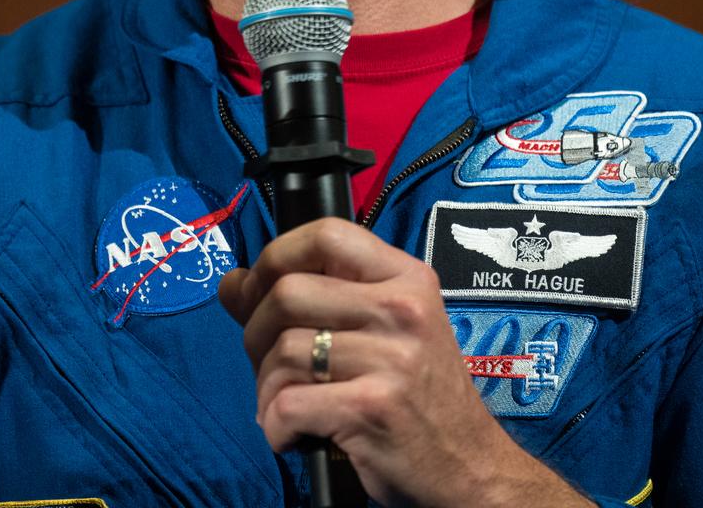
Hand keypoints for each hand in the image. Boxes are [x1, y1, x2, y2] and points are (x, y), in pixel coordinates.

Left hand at [217, 218, 587, 507]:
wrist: (469, 466)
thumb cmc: (419, 397)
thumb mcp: (383, 332)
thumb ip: (311, 300)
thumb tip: (232, 283)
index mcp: (407, 279)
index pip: (327, 235)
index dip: (277, 256)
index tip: (261, 290)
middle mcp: (403, 310)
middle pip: (288, 293)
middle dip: (257, 333)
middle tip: (270, 365)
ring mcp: (391, 359)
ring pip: (283, 352)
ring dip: (267, 388)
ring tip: (288, 406)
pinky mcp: (372, 408)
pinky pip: (288, 404)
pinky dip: (276, 426)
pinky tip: (294, 433)